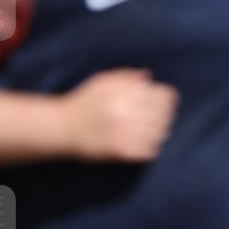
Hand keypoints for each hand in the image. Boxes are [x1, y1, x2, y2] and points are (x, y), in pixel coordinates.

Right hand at [62, 68, 178, 161]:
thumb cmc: (83, 103)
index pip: (164, 97)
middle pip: (165, 116)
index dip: (167, 99)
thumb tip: (149, 77)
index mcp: (125, 92)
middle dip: (164, 117)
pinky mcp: (121, 151)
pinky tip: (144, 145)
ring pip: (160, 134)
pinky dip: (151, 148)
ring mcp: (125, 132)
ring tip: (150, 132)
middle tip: (158, 120)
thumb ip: (126, 77)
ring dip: (159, 133)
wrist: (62, 128)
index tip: (163, 103)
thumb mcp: (102, 82)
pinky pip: (150, 151)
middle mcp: (126, 111)